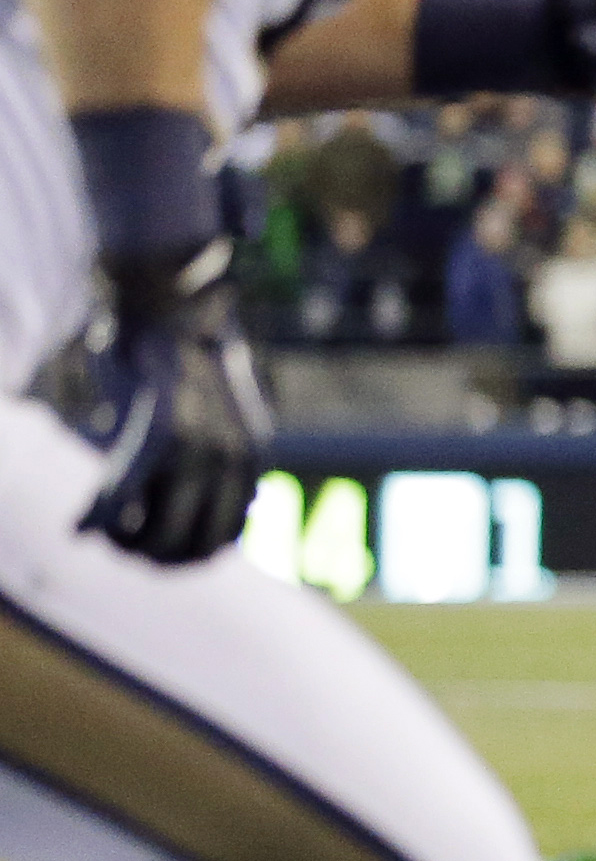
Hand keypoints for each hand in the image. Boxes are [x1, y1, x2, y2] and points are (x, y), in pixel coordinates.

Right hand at [76, 245, 270, 565]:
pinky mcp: (156, 432)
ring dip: (124, 543)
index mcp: (250, 459)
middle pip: (190, 548)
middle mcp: (232, 461)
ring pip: (158, 536)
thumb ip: (209, 470)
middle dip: (150, 556)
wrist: (167, 303)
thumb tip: (225, 515)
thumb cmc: (172, 363)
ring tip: (104, 527)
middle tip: (118, 543)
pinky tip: (80, 526)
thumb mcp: (206, 420)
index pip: (224, 539)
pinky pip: (121, 497)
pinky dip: (100, 517)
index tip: (148, 551)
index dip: (183, 556)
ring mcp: (197, 449)